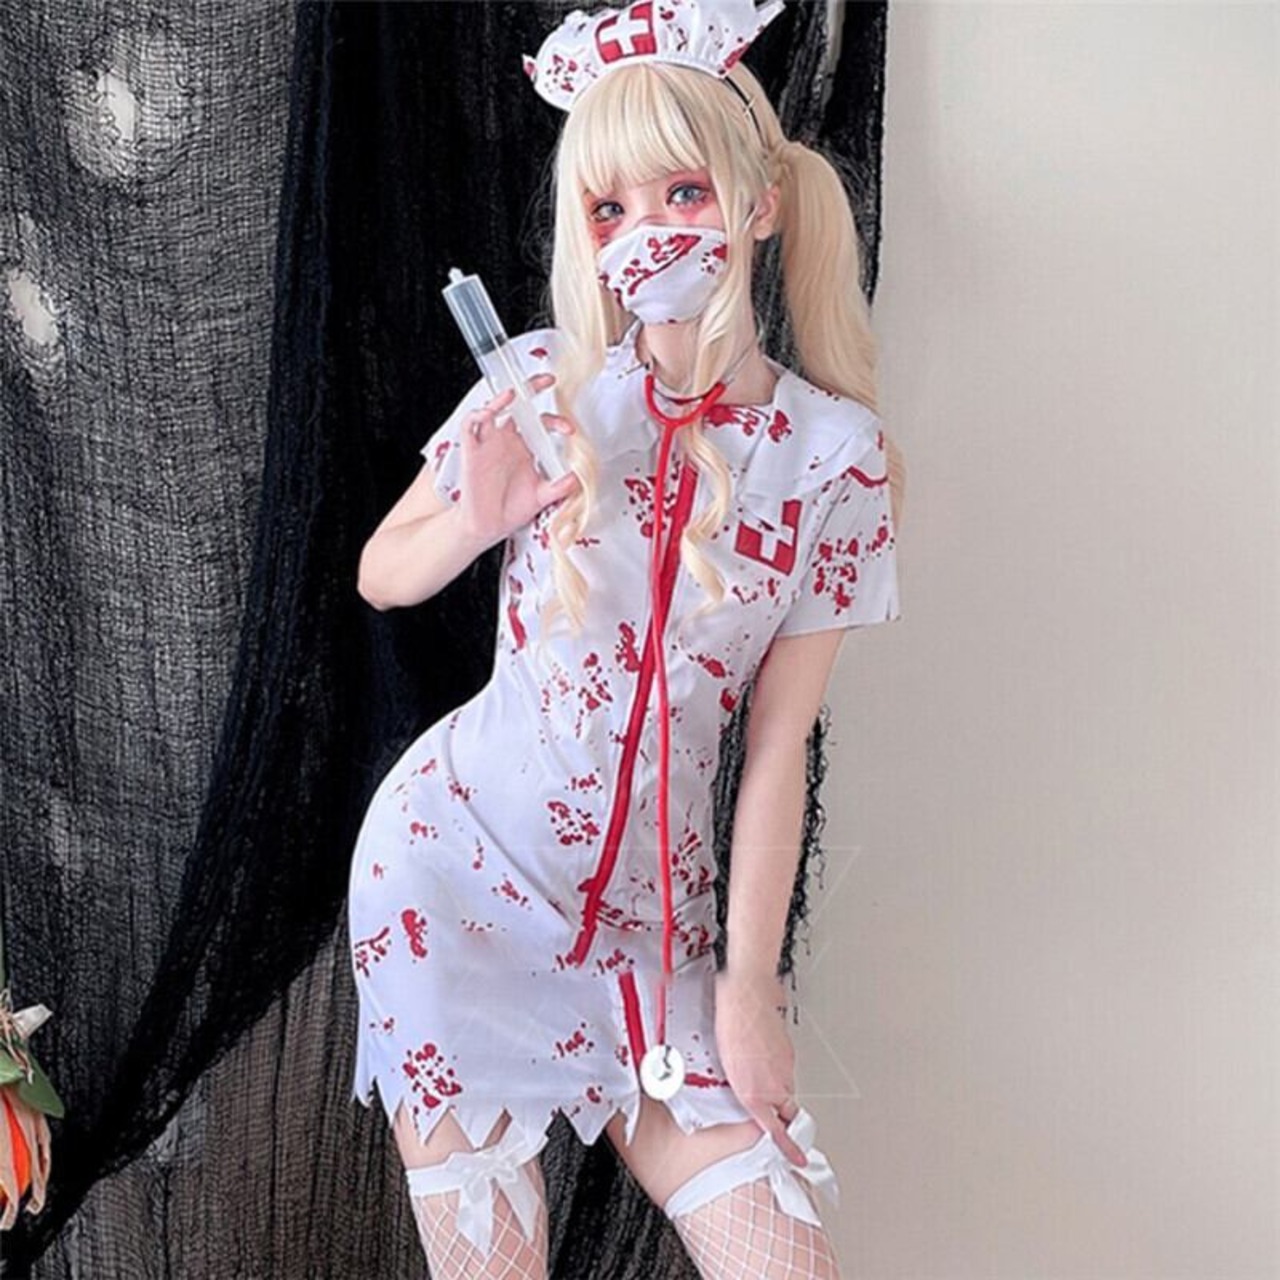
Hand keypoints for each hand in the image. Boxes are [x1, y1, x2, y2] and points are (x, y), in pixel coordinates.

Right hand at [456, 372, 579, 544]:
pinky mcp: (472, 451)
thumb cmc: (511, 508)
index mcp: (525, 447)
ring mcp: (489, 443)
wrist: (488, 526)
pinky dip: (478, 415)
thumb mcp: (542, 496)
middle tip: (548, 380)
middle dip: (531, 388)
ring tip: (513, 393)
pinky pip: (470, 425)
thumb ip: (559, 486)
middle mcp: (507, 440)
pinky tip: (488, 413)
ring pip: (492, 408)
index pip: (541, 421)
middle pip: (518, 405)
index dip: (556, 420)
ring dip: (501, 398)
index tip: (570, 430)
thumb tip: (578, 478)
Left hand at [713, 969, 808, 1167]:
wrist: (746, 997)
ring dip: (776, 1087)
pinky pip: (786, 1070)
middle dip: (783, 1115)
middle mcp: (773, 1085)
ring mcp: (785, 1068)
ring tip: (757, 1071)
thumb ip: (742, 1089)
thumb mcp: (727, 1067)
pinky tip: (762, 1055)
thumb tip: (747, 1098)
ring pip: (786, 1089)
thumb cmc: (730, 1027)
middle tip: (777, 1114)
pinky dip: (777, 1068)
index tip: (798, 1157)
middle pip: (786, 1111)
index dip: (789, 1147)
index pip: (777, 1130)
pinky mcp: (789, 1053)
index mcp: (754, 1094)